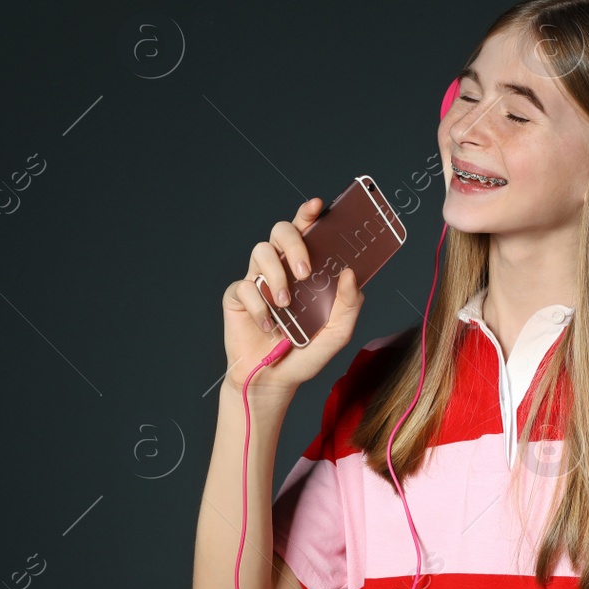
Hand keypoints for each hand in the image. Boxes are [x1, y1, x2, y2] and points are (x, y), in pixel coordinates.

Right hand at [220, 197, 363, 397]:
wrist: (273, 381)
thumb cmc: (304, 353)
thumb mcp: (337, 333)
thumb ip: (349, 306)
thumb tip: (351, 274)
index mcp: (305, 269)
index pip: (306, 231)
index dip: (308, 214)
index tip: (317, 206)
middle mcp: (281, 268)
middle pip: (280, 231)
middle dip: (294, 244)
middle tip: (305, 272)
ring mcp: (257, 280)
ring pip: (261, 252)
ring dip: (276, 276)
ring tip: (286, 304)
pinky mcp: (237, 297)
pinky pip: (244, 286)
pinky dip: (259, 307)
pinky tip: (268, 326)